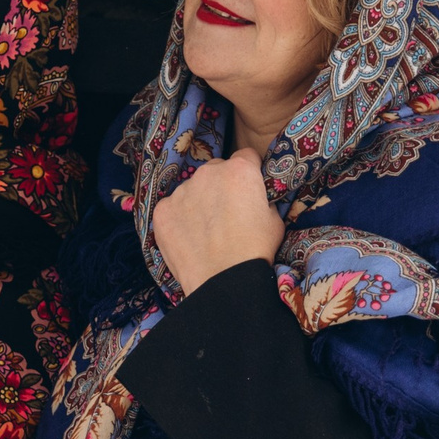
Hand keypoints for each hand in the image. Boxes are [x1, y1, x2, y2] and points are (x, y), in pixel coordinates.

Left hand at [150, 147, 284, 295]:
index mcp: (239, 171)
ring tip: (206, 232)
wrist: (225, 281)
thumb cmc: (255, 250)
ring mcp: (181, 191)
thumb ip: (262, 200)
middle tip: (226, 213)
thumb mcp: (275, 220)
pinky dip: (179, 219)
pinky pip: (172, 208)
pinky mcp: (162, 211)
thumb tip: (256, 199)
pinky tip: (189, 239)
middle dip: (221, 186)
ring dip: (198, 202)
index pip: (246, 156)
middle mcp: (208, 173)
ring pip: (192, 189)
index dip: (250, 172)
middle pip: (216, 170)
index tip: (249, 188)